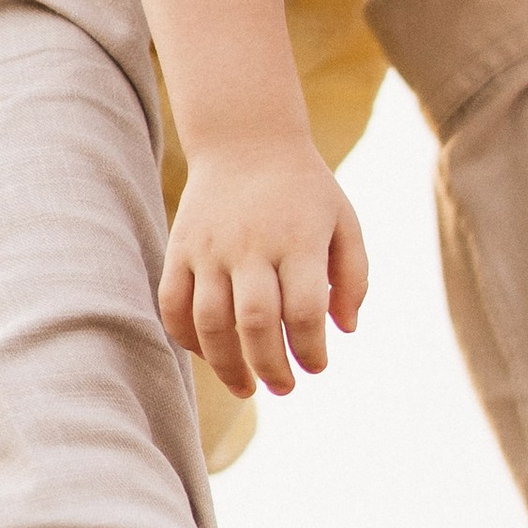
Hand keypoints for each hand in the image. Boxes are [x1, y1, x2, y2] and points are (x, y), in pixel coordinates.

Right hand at [159, 137, 367, 399]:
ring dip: (226, 365)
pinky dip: (187, 338)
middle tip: (285, 388)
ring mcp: (209, 247)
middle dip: (271, 367)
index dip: (310, 349)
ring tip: (246, 388)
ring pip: (210, 321)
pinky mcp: (180, 248)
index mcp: (297, 240)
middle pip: (255, 322)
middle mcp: (250, 245)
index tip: (317, 366)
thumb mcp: (344, 222)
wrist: (245, 139)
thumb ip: (353, 276)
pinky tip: (209, 355)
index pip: (303, 311)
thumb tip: (345, 329)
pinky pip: (173, 303)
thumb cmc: (304, 190)